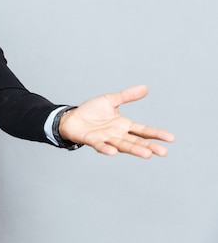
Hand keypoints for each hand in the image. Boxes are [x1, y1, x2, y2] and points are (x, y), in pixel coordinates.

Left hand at [58, 85, 174, 158]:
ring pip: (122, 145)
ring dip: (134, 150)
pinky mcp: (92, 140)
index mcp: (124, 125)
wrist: (71, 118)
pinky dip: (107, 149)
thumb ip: (127, 96)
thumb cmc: (91, 111)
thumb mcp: (110, 100)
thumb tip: (145, 87)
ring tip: (147, 154)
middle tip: (163, 152)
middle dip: (149, 147)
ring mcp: (106, 138)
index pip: (143, 131)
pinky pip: (101, 145)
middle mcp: (117, 134)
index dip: (156, 134)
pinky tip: (114, 152)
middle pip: (136, 142)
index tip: (171, 138)